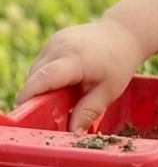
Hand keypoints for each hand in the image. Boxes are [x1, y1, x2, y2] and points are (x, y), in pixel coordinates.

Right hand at [16, 18, 144, 132]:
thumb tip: (72, 133)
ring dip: (42, 86)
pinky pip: (40, 64)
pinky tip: (65, 81)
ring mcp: (54, 41)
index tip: (24, 112)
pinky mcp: (52, 41)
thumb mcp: (109, 91)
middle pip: (35, 77)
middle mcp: (60, 46)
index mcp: (75, 59)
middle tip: (53, 112)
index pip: (44, 77)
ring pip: (35, 71)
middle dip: (37, 97)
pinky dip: (46, 76)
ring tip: (65, 93)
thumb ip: (88, 111)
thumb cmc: (119, 63)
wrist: (124, 33)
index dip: (30, 96)